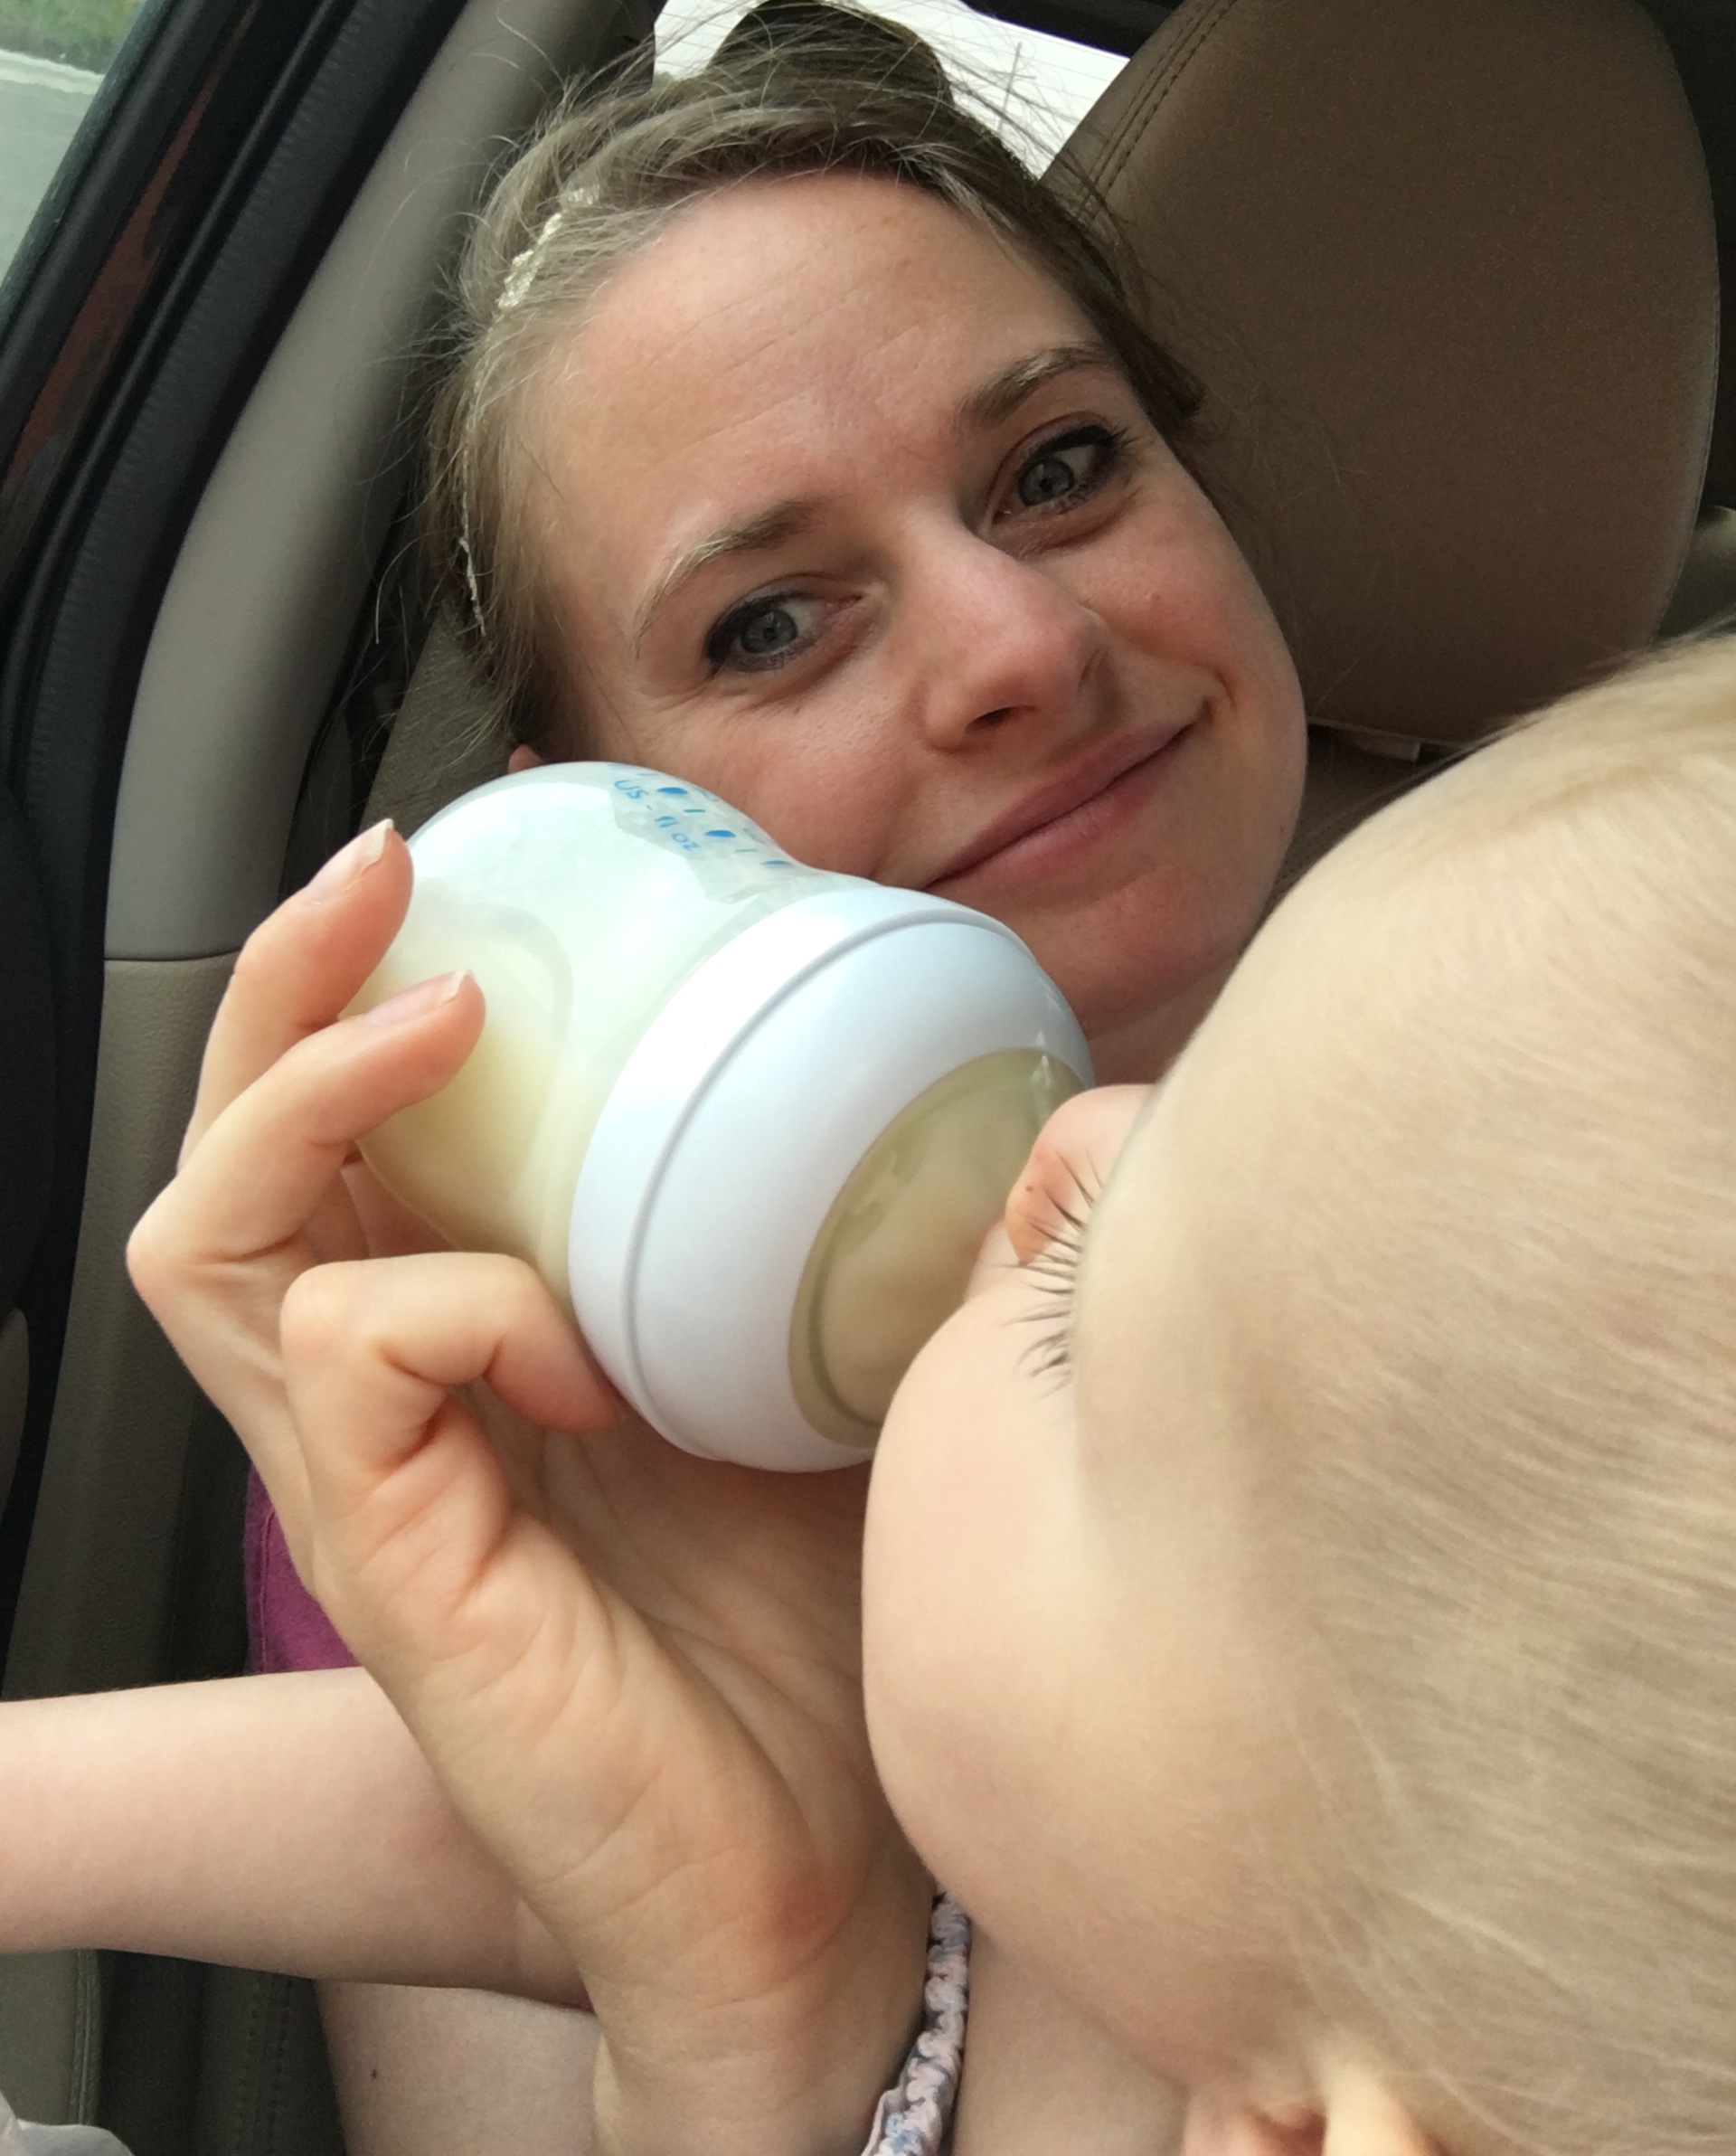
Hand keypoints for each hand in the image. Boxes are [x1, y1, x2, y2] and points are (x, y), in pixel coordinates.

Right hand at [129, 826, 929, 2155]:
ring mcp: (374, 1477)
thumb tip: (994, 1097)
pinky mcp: (393, 1567)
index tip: (473, 858)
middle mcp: (392, 1386)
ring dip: (317, 1094)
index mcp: (474, 1323)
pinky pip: (344, 1366)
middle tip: (388, 866)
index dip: (367, 977)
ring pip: (217, 1238)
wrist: (829, 1872)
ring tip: (445, 1015)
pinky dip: (454, 1305)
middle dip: (285, 982)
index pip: (348, 1123)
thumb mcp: (828, 1369)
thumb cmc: (814, 1612)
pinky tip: (570, 1335)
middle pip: (236, 1146)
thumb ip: (852, 1240)